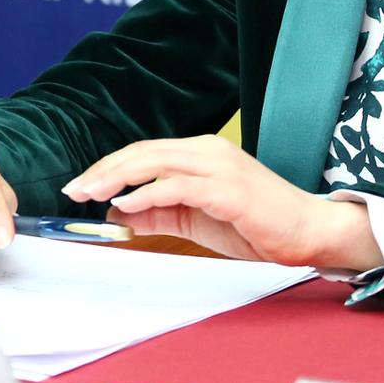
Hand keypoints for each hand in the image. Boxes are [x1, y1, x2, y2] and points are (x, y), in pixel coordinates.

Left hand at [63, 134, 381, 269]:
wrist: (309, 232)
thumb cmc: (258, 225)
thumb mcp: (198, 219)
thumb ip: (161, 212)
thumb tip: (120, 214)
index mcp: (201, 152)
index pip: (145, 152)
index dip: (109, 167)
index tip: (81, 186)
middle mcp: (208, 150)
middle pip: (143, 151)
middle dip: (104, 170)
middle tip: (74, 189)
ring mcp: (219, 165)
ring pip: (155, 161)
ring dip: (117, 177)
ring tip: (91, 193)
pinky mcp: (228, 187)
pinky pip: (177, 186)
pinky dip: (147, 193)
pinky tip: (125, 204)